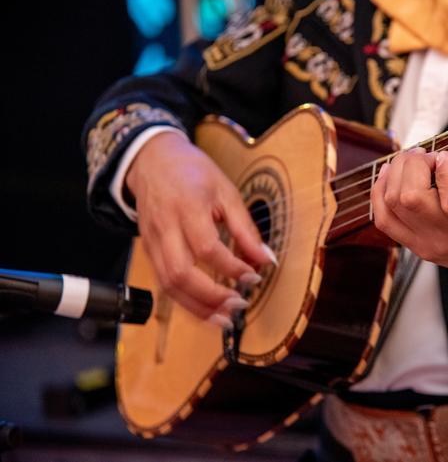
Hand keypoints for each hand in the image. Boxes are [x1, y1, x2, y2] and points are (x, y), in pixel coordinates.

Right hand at [126, 132, 273, 321]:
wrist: (152, 161)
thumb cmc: (193, 173)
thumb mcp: (226, 191)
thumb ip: (245, 227)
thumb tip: (266, 259)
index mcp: (187, 207)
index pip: (206, 247)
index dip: (231, 267)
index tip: (254, 277)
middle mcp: (165, 228)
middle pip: (180, 273)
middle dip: (211, 296)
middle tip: (239, 305)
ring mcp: (152, 242)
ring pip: (168, 285)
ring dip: (197, 308)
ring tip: (225, 319)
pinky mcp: (148, 251)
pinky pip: (164, 284)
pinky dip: (186, 302)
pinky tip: (207, 310)